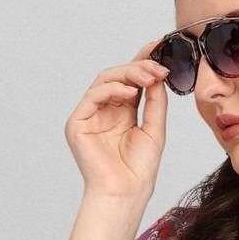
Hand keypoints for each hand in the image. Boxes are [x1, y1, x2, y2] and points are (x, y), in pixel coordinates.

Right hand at [64, 38, 170, 200]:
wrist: (125, 193)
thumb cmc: (138, 169)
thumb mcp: (154, 128)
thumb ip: (155, 101)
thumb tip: (158, 74)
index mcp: (122, 113)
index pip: (131, 81)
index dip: (143, 62)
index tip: (160, 45)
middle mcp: (104, 111)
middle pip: (118, 76)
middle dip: (139, 67)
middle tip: (158, 65)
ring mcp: (89, 116)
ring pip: (105, 80)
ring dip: (129, 74)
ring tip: (149, 76)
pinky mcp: (77, 123)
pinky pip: (93, 95)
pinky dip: (112, 89)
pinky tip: (131, 92)